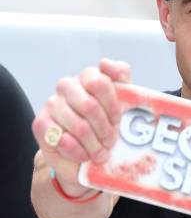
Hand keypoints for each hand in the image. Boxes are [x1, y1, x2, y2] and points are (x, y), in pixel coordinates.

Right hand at [32, 59, 131, 188]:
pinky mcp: (41, 124)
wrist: (86, 155)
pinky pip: (63, 140)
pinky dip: (79, 152)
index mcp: (88, 77)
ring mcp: (52, 104)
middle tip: (111, 142)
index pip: (99, 82)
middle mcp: (67, 86)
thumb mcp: (123, 100)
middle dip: (105, 130)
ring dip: (94, 145)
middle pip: (89, 106)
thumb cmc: (106, 125)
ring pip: (79, 126)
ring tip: (101, 153)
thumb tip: (105, 63)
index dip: (112, 106)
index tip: (118, 121)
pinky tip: (84, 155)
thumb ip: (121, 77)